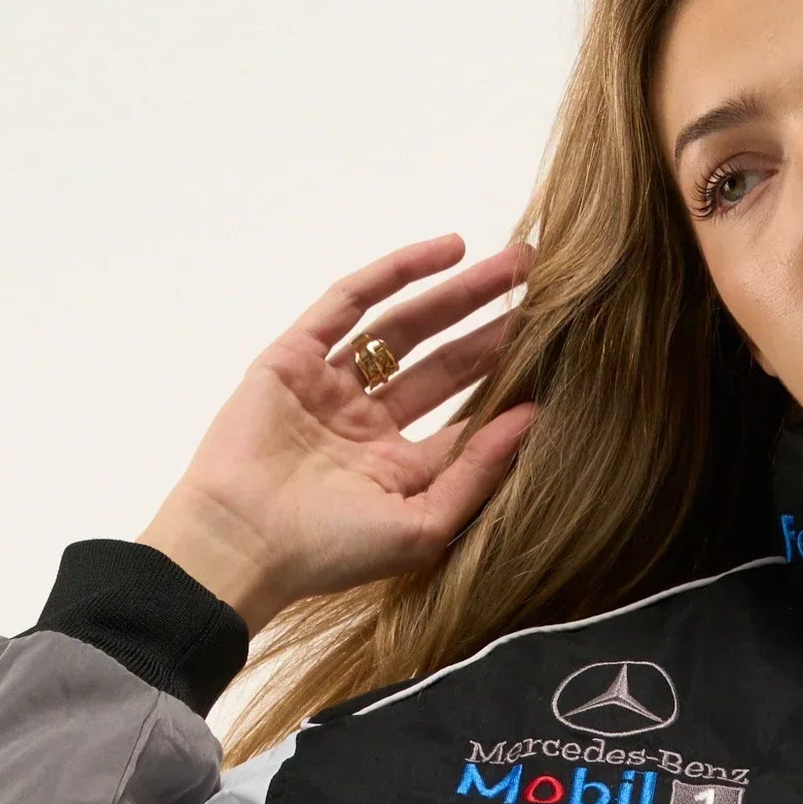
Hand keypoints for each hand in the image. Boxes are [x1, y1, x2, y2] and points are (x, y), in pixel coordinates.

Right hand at [136, 234, 540, 635]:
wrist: (240, 543)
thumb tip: (534, 417)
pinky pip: (349, 302)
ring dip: (459, 292)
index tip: (562, 355)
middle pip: (444, 364)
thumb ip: (476, 472)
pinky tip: (448, 250)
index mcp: (396, 470)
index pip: (464, 418)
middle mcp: (366, 426)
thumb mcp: (422, 525)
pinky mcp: (293, 357)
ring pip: (405, 327)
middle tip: (549, 289)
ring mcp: (328, 388)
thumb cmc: (329, 553)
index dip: (509, 386)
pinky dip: (397, 272)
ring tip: (514, 263)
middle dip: (494, 326)